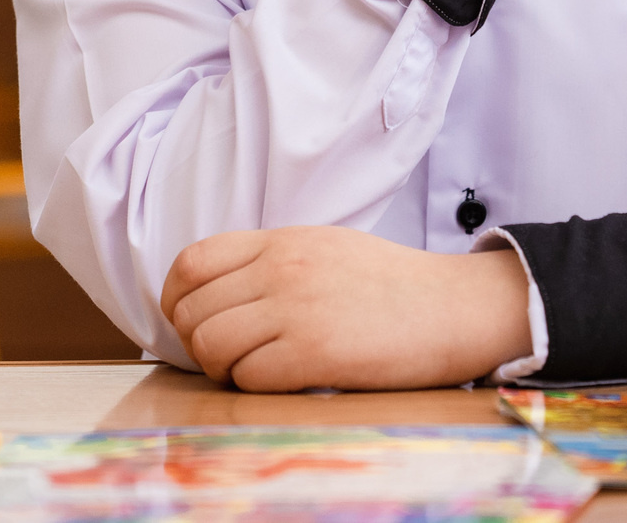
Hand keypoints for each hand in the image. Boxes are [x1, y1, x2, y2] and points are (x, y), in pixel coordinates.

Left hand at [161, 226, 534, 391]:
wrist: (452, 307)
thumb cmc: (393, 285)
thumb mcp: (327, 247)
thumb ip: (273, 260)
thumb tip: (220, 292)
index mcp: (282, 240)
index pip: (192, 262)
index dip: (173, 299)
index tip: (185, 320)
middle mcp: (282, 268)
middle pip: (193, 308)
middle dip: (196, 341)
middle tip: (225, 356)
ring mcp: (296, 309)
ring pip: (211, 344)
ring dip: (220, 368)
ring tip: (250, 371)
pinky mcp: (314, 352)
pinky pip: (248, 377)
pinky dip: (253, 386)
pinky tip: (282, 380)